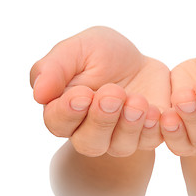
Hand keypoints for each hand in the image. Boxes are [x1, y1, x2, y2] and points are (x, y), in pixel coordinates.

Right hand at [30, 26, 169, 156]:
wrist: (137, 61)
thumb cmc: (101, 54)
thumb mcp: (78, 49)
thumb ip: (55, 67)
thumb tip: (39, 93)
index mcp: (66, 110)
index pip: (58, 122)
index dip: (69, 112)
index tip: (83, 94)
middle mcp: (90, 130)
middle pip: (90, 142)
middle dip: (102, 120)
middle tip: (113, 94)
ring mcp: (120, 136)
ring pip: (120, 146)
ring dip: (129, 125)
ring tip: (137, 101)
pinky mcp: (147, 133)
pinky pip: (150, 141)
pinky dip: (153, 129)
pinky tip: (156, 111)